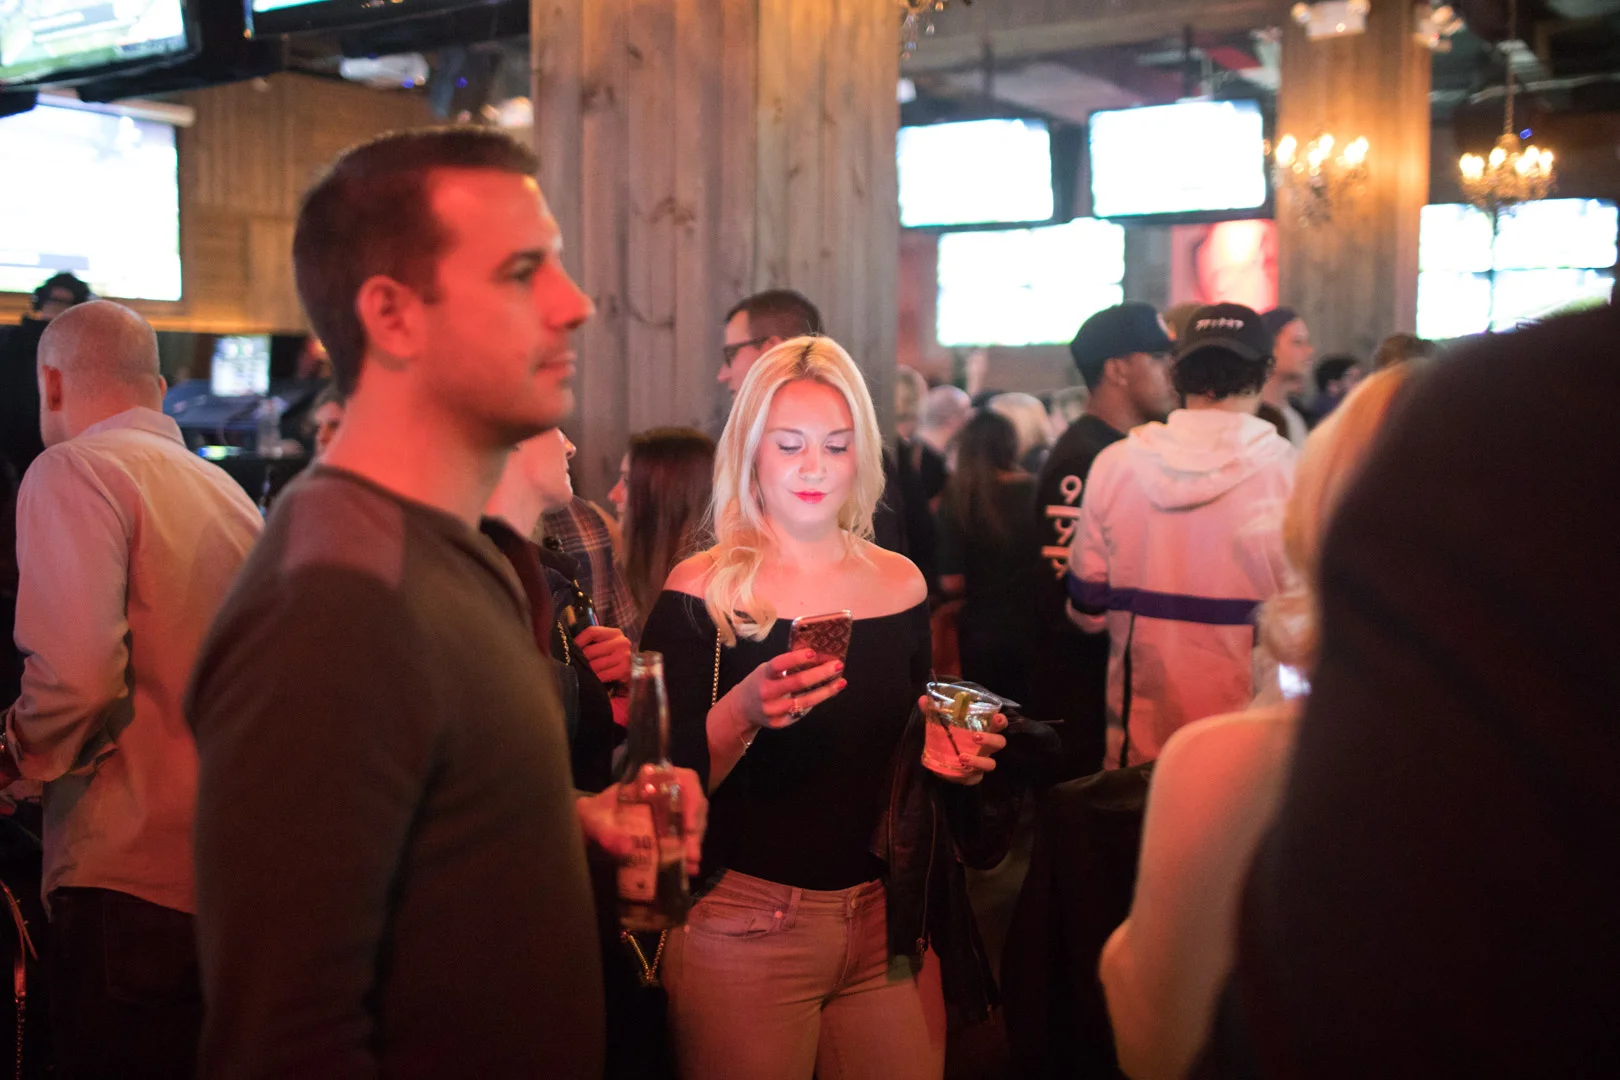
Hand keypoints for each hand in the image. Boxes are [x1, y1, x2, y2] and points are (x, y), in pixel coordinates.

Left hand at [574, 625, 631, 684]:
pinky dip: (596, 678)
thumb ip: (594, 642)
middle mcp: (621, 643)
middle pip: (590, 650)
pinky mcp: (624, 670)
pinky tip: (595, 679)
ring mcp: (624, 656)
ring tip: (585, 672)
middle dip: (582, 659)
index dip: (578, 640)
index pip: (591, 632)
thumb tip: (572, 646)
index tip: (572, 648)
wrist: (635, 670)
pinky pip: (602, 675)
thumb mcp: (608, 644)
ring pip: (594, 665)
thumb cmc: (616, 656)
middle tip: (577, 665)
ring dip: (588, 670)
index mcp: (615, 633)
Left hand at [576, 766, 708, 876]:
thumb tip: (626, 847)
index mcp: (652, 781)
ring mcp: (669, 812)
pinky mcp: (669, 831)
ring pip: (694, 822)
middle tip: (691, 855)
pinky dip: (688, 854)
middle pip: (694, 805)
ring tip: (690, 865)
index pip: (684, 779)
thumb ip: (605, 830)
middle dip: (695, 831)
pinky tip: (688, 869)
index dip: (692, 799)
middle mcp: (666, 793)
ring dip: (694, 844)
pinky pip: (686, 839)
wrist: (588, 826)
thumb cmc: (592, 815)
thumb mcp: (593, 818)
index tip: (688, 825)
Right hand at [733, 649, 846, 730]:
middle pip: (797, 683)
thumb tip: (816, 657)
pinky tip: (826, 693)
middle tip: (838, 665)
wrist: (742, 709)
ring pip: (804, 701)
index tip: (813, 652)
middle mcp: (766, 693)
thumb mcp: (766, 670)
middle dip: (821, 673)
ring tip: (841, 682)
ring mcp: (772, 710)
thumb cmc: (760, 683)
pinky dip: (815, 702)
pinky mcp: (779, 723)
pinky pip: (801, 712)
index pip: (779, 664)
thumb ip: (785, 666)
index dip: (796, 658)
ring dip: (826, 691)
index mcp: (763, 675)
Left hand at [920, 696, 1008, 786]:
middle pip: (999, 742)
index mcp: (982, 730)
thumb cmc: (950, 739)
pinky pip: (976, 778)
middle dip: (991, 739)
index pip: (998, 724)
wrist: (943, 763)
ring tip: (962, 756)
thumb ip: (933, 712)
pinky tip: (958, 769)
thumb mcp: (940, 724)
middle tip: (976, 736)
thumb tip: (922, 699)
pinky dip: (968, 774)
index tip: (997, 718)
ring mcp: (982, 763)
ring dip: (978, 760)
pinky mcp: (974, 777)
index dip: (1000, 721)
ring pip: (991, 763)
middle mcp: (986, 747)